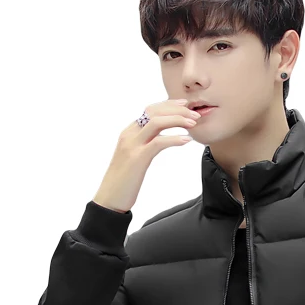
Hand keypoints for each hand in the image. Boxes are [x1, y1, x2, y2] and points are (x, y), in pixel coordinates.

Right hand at [93, 98, 201, 212]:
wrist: (108, 199)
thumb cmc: (123, 181)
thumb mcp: (134, 157)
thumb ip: (144, 145)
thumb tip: (158, 140)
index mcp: (129, 132)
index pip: (150, 110)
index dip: (169, 104)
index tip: (185, 105)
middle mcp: (129, 134)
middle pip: (154, 111)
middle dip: (177, 109)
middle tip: (195, 113)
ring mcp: (132, 145)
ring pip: (157, 122)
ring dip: (178, 119)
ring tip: (194, 123)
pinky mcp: (137, 159)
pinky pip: (158, 143)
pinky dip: (174, 139)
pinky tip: (186, 140)